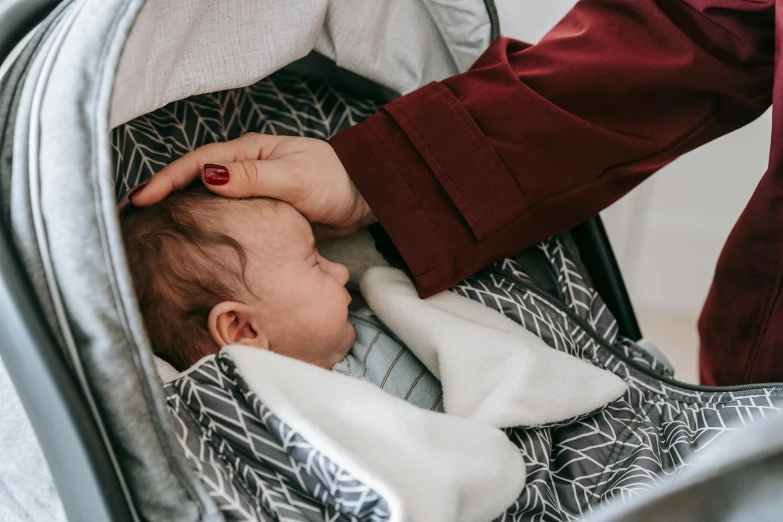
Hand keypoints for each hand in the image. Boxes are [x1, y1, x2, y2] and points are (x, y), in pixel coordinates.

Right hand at [123, 133, 375, 238]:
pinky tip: (189, 237)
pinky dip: (203, 222)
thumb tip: (210, 175)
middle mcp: (245, 168)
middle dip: (163, 193)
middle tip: (131, 214)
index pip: (198, 162)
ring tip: (148, 227)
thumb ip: (255, 178)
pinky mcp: (259, 211)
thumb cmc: (332, 182)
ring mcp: (251, 189)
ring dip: (179, 209)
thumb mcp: (294, 178)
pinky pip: (224, 215)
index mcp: (249, 152)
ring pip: (206, 198)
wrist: (361, 198)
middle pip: (194, 179)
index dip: (167, 179)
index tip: (142, 198)